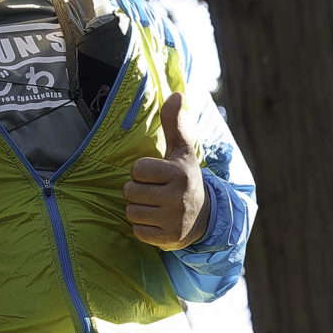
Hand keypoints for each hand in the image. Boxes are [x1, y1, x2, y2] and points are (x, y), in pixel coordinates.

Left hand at [125, 92, 208, 250]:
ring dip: (138, 209)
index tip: (155, 175)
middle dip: (137, 191)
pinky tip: (156, 221)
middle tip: (154, 192)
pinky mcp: (167, 239)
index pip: (137, 169)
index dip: (141, 172)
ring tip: (155, 206)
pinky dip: (143, 227)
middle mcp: (177, 197)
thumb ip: (174, 123)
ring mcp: (173, 220)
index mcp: (179, 174)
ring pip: (131, 211)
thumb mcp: (181, 150)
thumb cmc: (185, 178)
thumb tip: (176, 94)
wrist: (203, 217)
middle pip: (130, 191)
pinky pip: (137, 231)